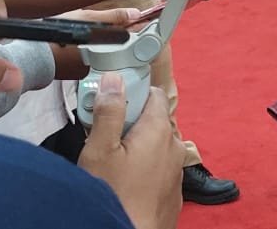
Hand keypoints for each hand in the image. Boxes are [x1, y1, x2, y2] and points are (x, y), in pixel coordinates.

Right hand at [79, 75, 181, 228]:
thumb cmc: (115, 196)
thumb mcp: (100, 149)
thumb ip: (109, 111)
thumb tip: (113, 80)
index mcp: (159, 130)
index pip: (153, 94)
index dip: (132, 93)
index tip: (112, 103)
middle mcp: (174, 147)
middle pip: (153, 120)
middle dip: (130, 122)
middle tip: (104, 136)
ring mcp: (176, 171)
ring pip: (156, 146)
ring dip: (137, 146)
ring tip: (112, 161)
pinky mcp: (173, 190)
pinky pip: (158, 168)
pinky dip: (144, 167)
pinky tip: (125, 180)